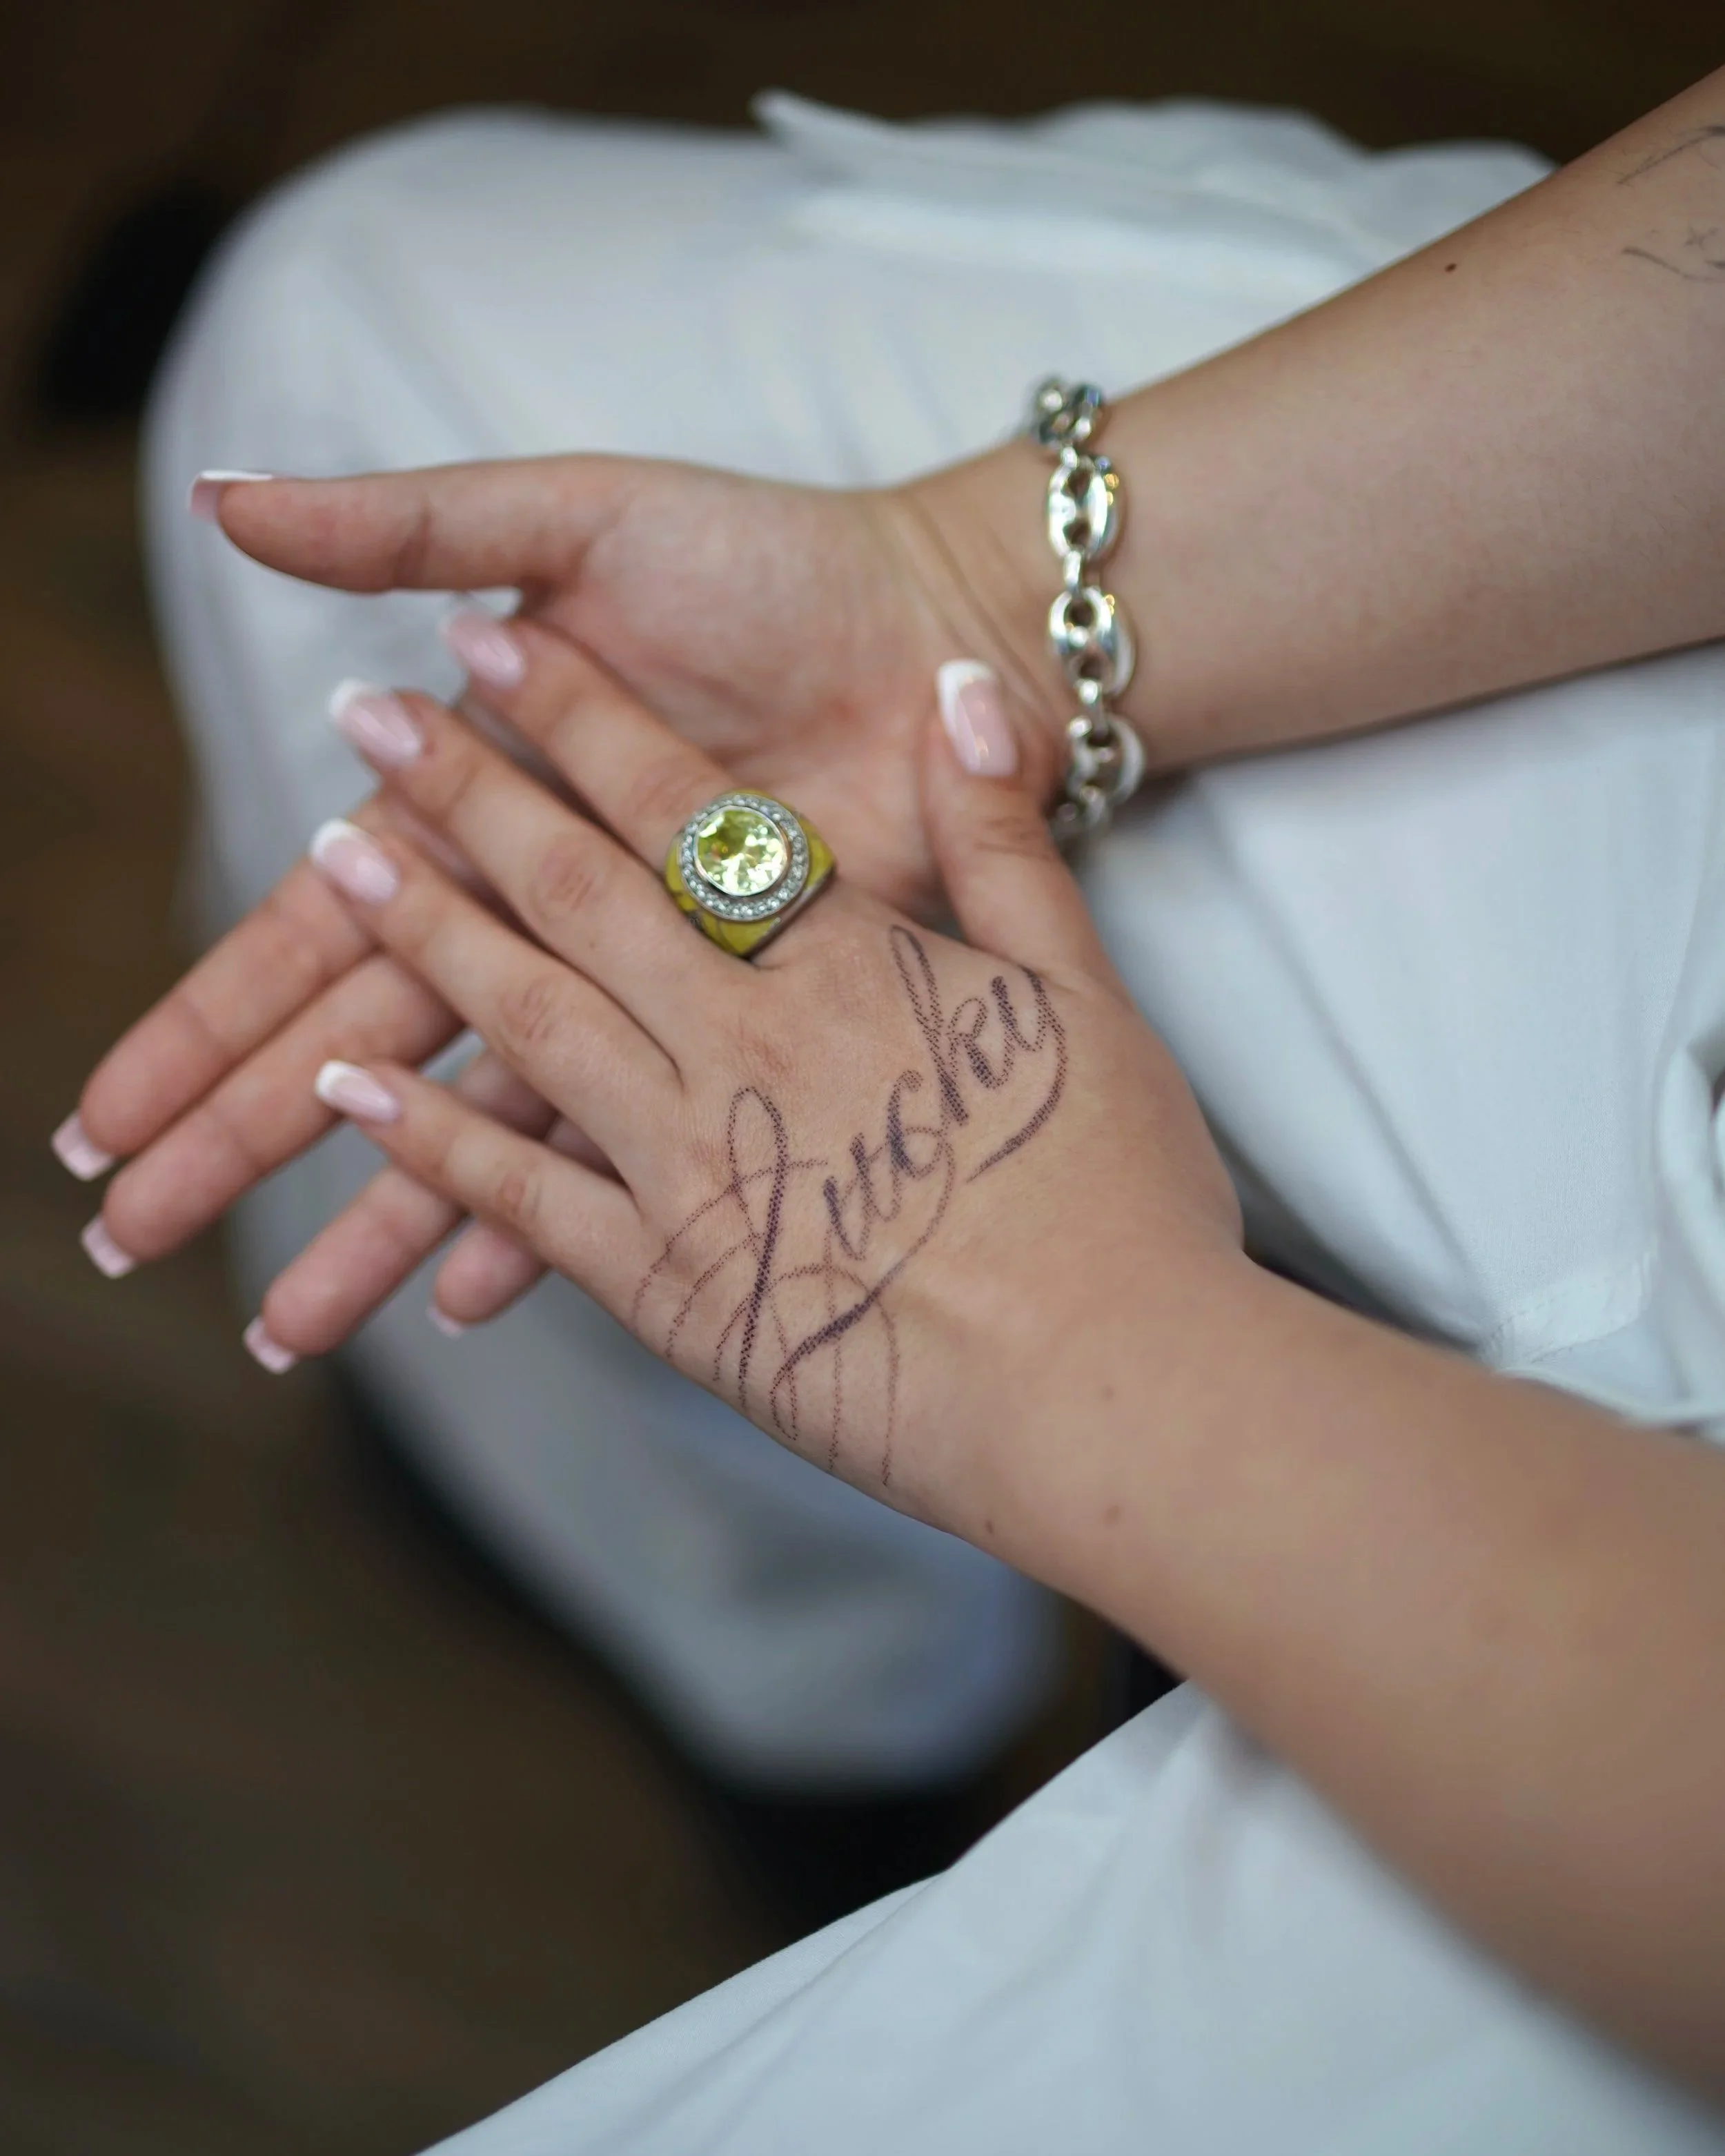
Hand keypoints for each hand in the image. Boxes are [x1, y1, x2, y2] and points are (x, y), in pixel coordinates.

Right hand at [63, 452, 1061, 1340]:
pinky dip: (549, 1219)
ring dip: (376, 1223)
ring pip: (472, 1127)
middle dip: (240, 1143)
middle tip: (130, 1235)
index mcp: (474, 811)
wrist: (933, 626)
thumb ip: (404, 527)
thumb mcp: (569, 518)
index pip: (303, 938)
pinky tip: (464, 1298)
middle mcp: (534, 917)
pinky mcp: (728, 1027)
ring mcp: (629, 987)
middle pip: (355, 1053)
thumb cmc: (759, 565)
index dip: (200, 1025)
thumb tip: (223, 501)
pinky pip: (627, 1145)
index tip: (104, 1117)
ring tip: (287, 1329)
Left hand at [235, 614, 1238, 1522]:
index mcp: (849, 968)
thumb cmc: (1122, 1199)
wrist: (1106, 1392)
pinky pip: (524, 1197)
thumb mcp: (1087, 995)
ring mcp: (693, 1165)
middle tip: (368, 711)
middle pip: (579, 894)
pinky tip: (355, 1091)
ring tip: (334, 854)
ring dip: (424, 930)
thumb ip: (1004, 843)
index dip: (585, 716)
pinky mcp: (668, 1286)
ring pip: (528, 1020)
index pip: (690, 811)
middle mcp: (746, 1045)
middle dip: (468, 791)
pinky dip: (430, 1143)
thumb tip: (962, 692)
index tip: (494, 640)